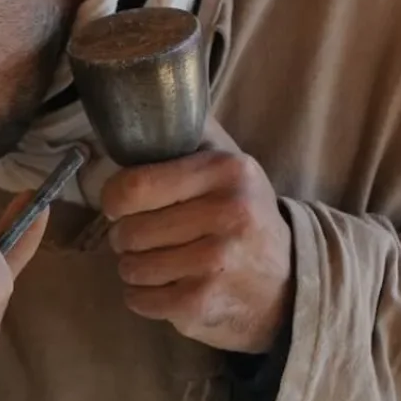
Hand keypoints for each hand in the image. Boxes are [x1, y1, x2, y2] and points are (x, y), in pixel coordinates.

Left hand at [99, 124, 294, 353]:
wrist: (288, 282)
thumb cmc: (243, 215)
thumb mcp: (229, 164)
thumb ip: (190, 131)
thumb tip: (139, 98)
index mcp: (226, 172)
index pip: (134, 186)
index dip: (112, 198)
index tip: (117, 204)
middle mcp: (228, 214)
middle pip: (128, 230)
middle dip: (123, 236)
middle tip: (141, 236)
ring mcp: (216, 262)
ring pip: (131, 267)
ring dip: (133, 267)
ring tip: (157, 260)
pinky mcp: (203, 302)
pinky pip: (140, 300)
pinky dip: (142, 296)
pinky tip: (165, 285)